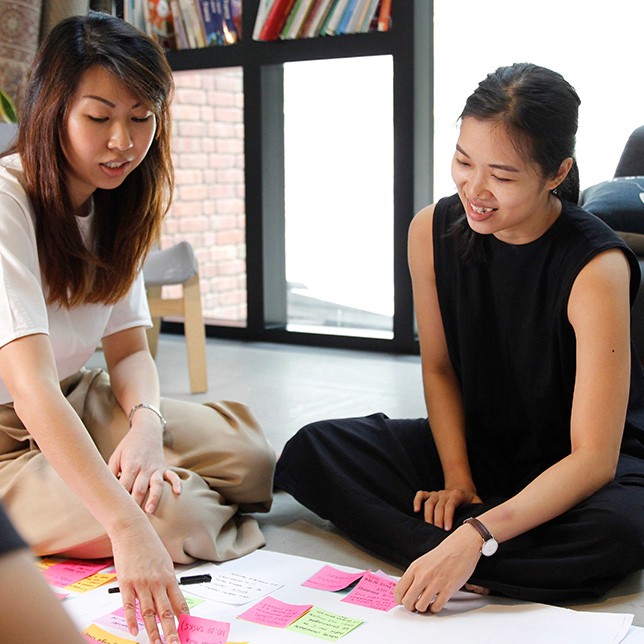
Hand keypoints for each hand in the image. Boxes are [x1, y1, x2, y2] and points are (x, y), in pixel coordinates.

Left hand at [108, 420, 180, 513]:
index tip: (115, 511)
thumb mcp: (115, 456)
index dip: (120, 498)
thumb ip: (110, 473)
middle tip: (129, 519)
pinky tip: (177, 493)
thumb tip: (105, 491)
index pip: (124, 485)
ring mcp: (156, 468)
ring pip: (156, 484)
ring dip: (153, 497)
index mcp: (130, 465)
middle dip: (134, 503)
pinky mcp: (164, 467)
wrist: (146, 430)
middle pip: (139, 488)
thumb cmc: (127, 446)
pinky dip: (176, 483)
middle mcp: (144, 467)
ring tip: (149, 510)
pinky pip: (172, 476)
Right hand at [111, 522, 188, 642]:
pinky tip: (134, 631)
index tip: (187, 631)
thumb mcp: (164, 562)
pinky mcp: (126, 583)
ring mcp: (141, 584)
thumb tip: (171, 597)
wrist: (132, 530)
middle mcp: (157, 582)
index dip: (184, 619)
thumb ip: (167, 580)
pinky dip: (132, 620)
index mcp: (169, 576)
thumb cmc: (149, 544)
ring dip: (153, 631)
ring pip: (149, 612)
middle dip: (170, 632)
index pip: (179, 602)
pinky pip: (130, 605)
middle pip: (166, 612)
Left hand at [394, 525, 482, 612]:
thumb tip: (407, 591)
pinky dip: (434, 609)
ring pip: (421, 607)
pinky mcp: (448, 589)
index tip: (402, 602)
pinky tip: (435, 603)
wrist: (460, 547)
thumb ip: (414, 576)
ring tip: (426, 604)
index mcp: (414, 568)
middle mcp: (423, 576)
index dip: (399, 600)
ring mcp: (435, 583)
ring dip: (423, 609)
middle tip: (414, 606)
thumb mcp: (422, 562)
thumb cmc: (443, 554)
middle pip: (407, 601)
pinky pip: (436, 607)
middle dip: (410, 607)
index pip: (398, 590)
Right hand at [413, 488, 481, 530]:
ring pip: (429, 502)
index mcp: (457, 495)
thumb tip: (479, 524)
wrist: (463, 489)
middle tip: (438, 533)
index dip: (448, 517)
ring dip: (428, 515)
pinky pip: (421, 495)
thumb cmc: (471, 500)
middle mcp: (445, 493)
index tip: (447, 529)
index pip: (450, 505)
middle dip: (438, 520)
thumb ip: (478, 511)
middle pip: (438, 506)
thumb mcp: (477, 503)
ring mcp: (437, 493)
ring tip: (429, 527)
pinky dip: (417, 501)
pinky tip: (416, 510)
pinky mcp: (431, 494)